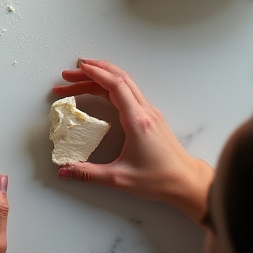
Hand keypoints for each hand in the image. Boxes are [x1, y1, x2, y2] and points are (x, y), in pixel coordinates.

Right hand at [53, 59, 212, 221]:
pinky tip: (100, 89)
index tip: (77, 69)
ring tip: (79, 78)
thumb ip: (89, 174)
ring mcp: (149, 111)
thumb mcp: (120, 179)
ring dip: (101, 75)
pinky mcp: (150, 116)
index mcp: (137, 121)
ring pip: (124, 82)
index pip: (116, 85)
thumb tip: (65, 171)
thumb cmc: (159, 180)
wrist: (187, 182)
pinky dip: (111, 84)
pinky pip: (129, 91)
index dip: (95, 73)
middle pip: (118, 77)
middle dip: (92, 71)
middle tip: (70, 74)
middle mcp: (144, 111)